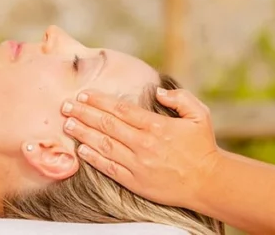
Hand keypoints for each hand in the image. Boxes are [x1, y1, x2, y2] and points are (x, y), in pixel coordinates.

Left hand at [60, 87, 220, 208]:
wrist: (207, 182)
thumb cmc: (203, 147)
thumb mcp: (200, 115)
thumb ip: (180, 98)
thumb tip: (158, 92)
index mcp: (157, 126)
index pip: (121, 109)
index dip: (100, 101)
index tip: (84, 94)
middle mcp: (144, 144)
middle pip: (107, 125)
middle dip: (84, 113)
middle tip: (66, 106)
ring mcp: (138, 164)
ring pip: (104, 145)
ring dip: (84, 133)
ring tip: (68, 124)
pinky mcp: (136, 181)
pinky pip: (109, 168)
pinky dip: (93, 159)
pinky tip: (81, 150)